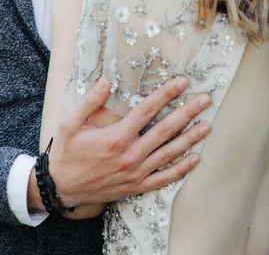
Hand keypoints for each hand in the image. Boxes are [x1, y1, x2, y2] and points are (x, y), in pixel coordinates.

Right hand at [29, 77, 210, 212]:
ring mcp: (135, 173)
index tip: (182, 82)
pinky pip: (164, 178)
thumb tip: (106, 80)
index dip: (166, 94)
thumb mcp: (69, 123)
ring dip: (190, 138)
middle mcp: (130, 155)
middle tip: (205, 100)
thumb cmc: (66, 153)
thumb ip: (89, 101)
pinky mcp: (136, 187)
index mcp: (116, 137)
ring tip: (207, 125)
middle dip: (188, 112)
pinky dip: (181, 169)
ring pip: (169, 153)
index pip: (147, 110)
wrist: (61, 188)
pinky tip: (195, 158)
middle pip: (165, 130)